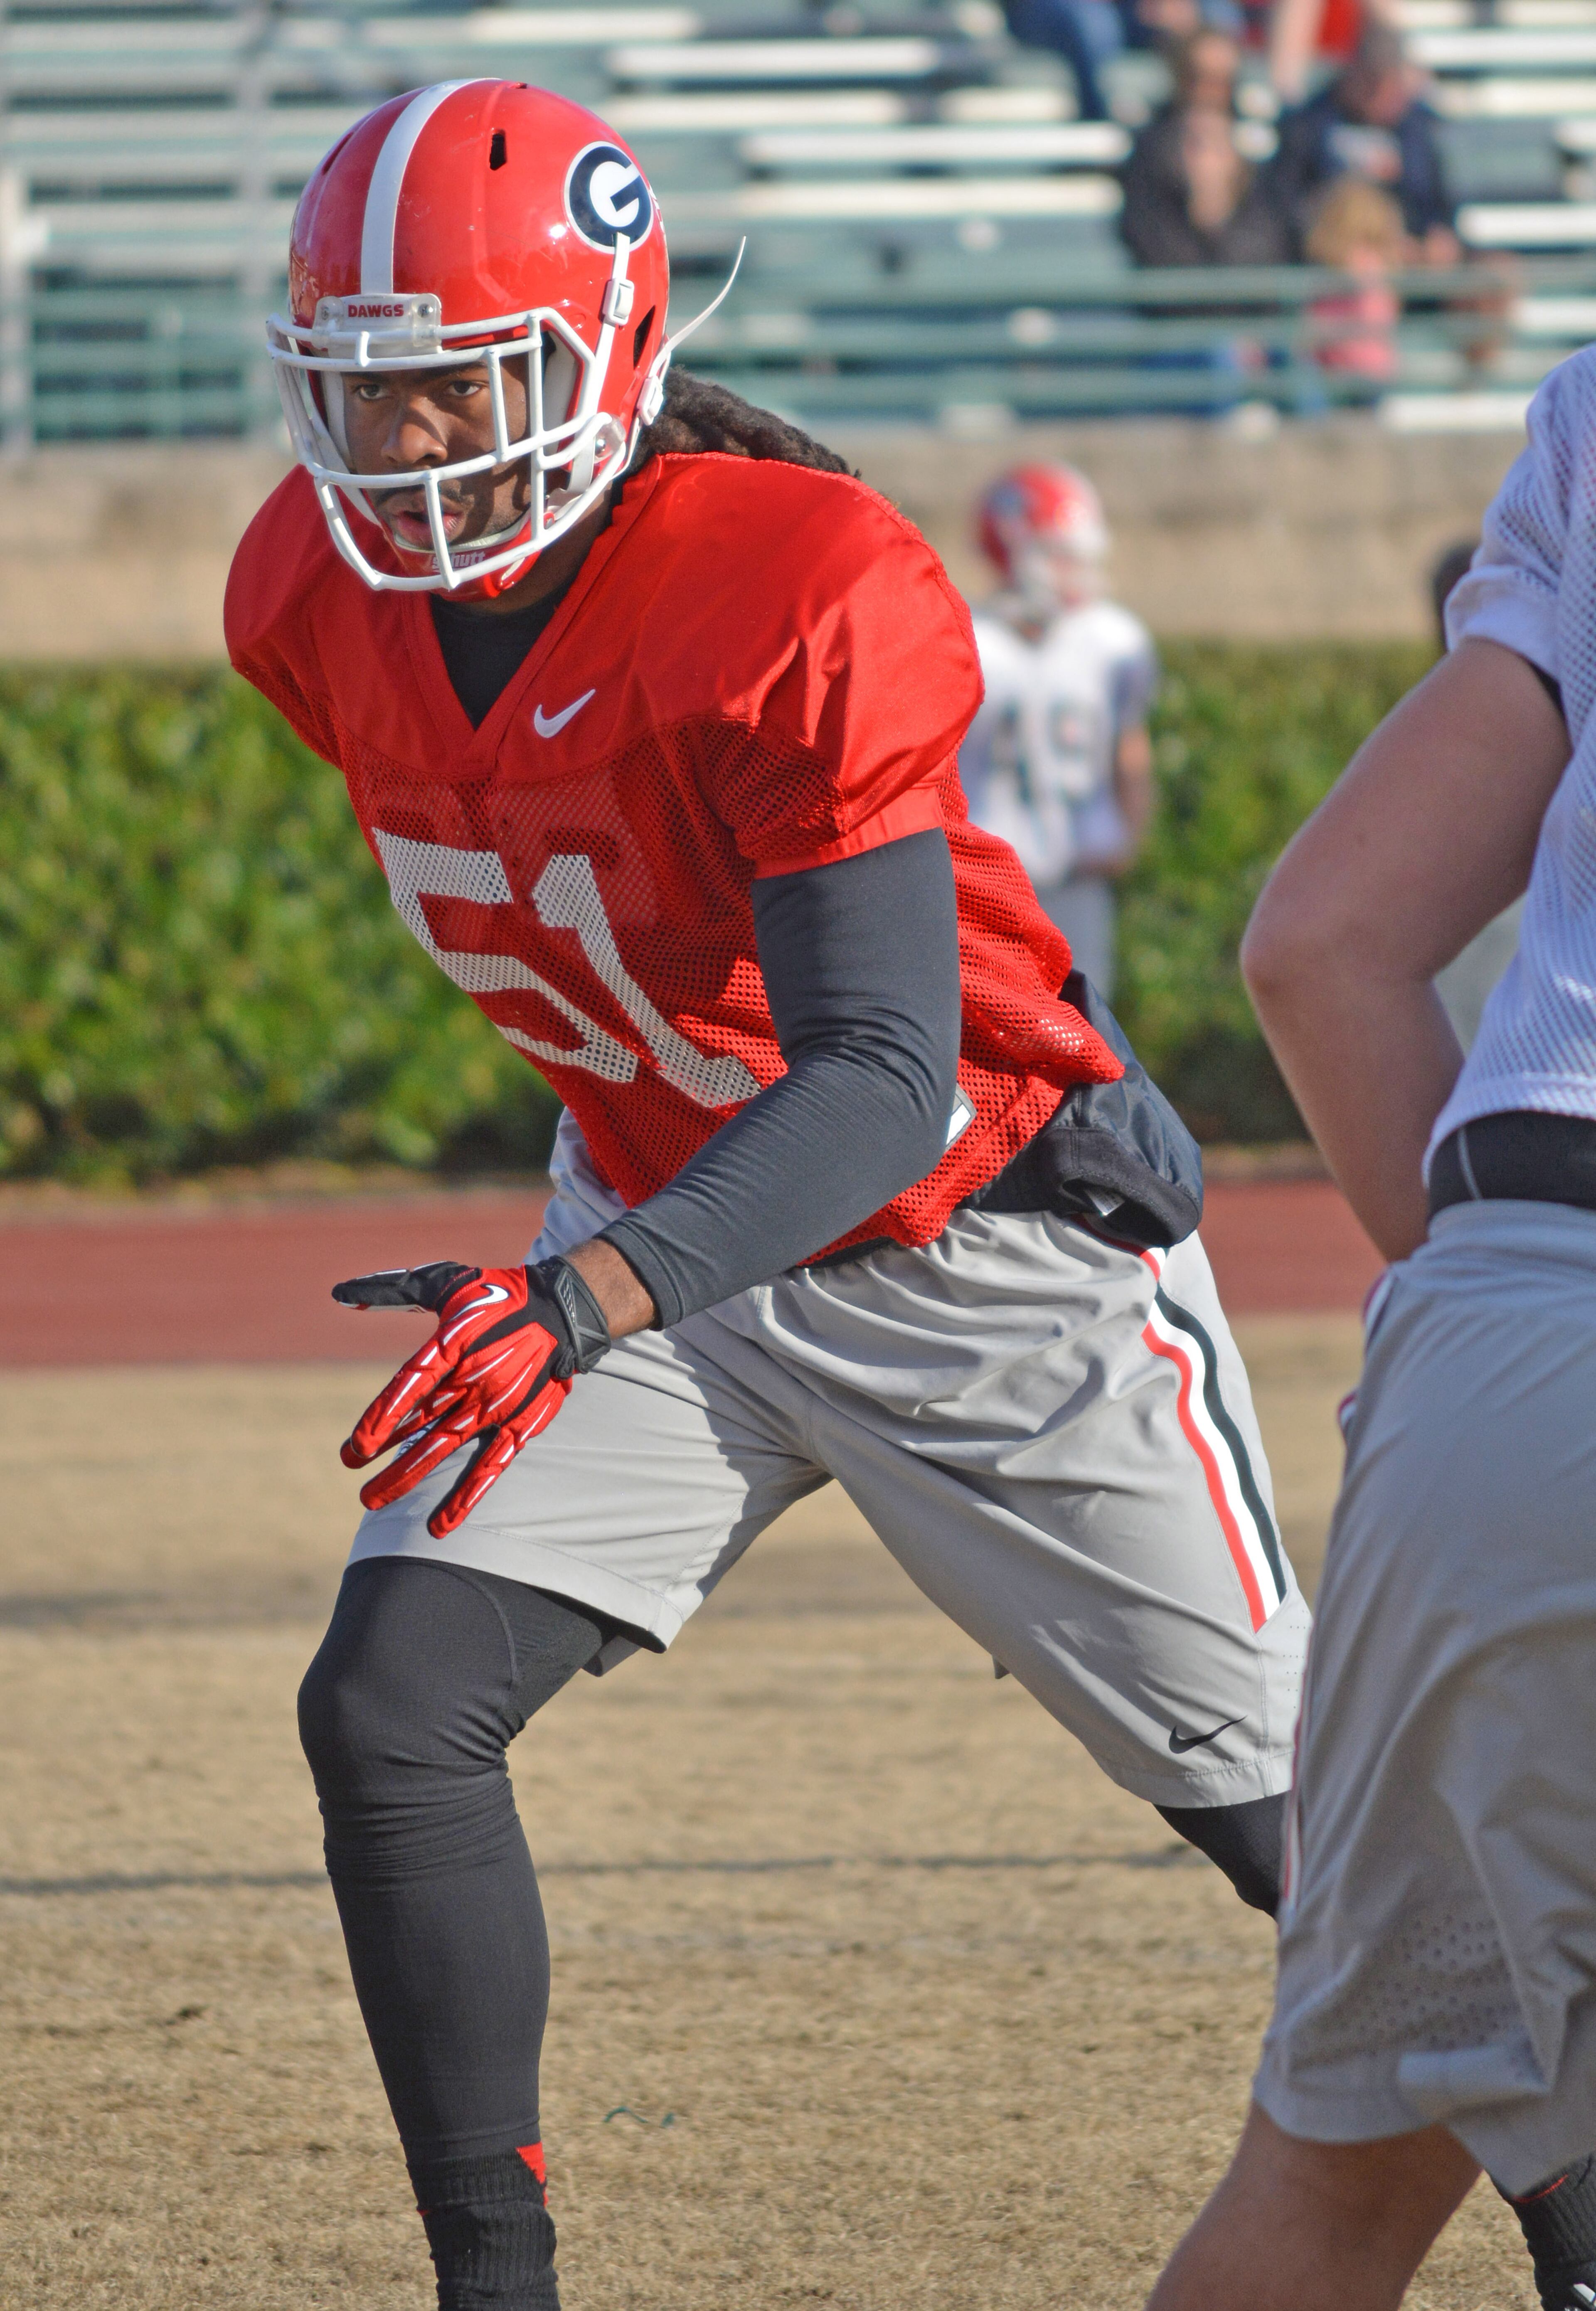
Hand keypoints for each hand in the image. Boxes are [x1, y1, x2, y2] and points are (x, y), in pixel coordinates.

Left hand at [332, 1258, 610, 1537]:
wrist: (564, 1310)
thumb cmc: (497, 1294)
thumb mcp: (445, 1281)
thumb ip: (393, 1290)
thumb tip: (341, 1294)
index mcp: (453, 1344)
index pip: (410, 1387)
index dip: (382, 1419)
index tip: (355, 1449)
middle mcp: (473, 1379)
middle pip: (421, 1426)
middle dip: (386, 1457)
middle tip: (355, 1480)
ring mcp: (497, 1406)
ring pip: (445, 1447)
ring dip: (408, 1476)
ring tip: (372, 1502)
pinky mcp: (520, 1424)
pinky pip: (491, 1466)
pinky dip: (467, 1497)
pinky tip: (442, 1526)